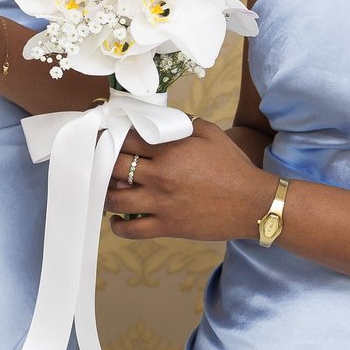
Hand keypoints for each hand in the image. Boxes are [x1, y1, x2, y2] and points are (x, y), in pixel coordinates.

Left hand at [105, 119, 276, 241]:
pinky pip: (132, 230)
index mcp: (169, 151)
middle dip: (101, 161)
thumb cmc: (233, 166)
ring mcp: (161, 203)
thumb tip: (158, 119)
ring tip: (104, 189)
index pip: (126, 140)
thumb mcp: (210, 133)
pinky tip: (115, 220)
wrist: (253, 203)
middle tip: (96, 161)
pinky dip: (118, 226)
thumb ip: (181, 123)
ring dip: (104, 193)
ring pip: (115, 199)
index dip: (112, 136)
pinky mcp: (168, 226)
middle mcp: (160, 176)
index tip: (104, 137)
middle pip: (113, 166)